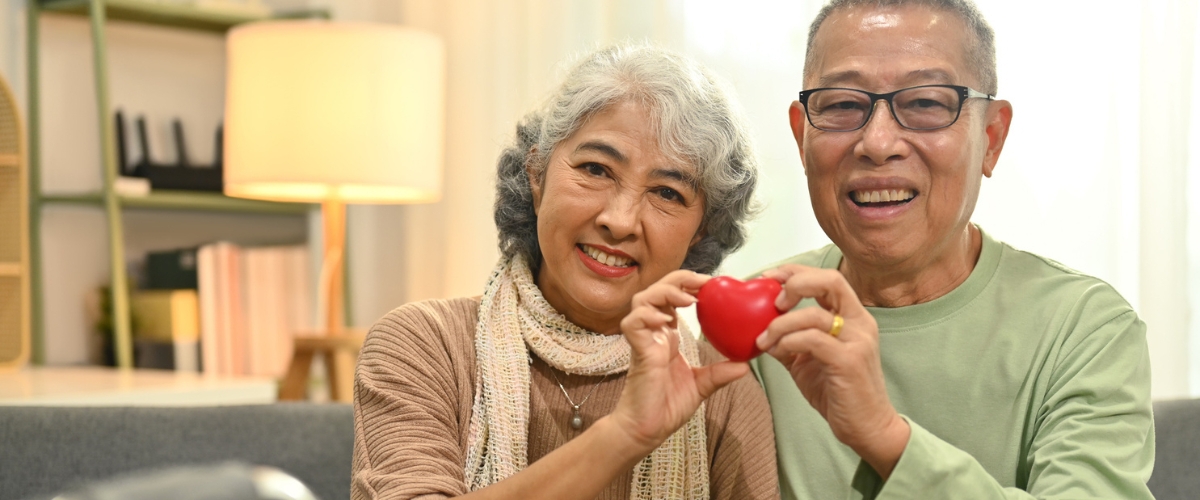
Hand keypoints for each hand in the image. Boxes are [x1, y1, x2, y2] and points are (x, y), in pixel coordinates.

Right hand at [612, 270, 749, 452]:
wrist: (648, 429)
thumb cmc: (666, 407)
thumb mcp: (702, 386)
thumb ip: (720, 373)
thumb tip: (744, 365)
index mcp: (667, 336)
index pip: (673, 298)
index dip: (689, 286)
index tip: (712, 285)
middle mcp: (654, 333)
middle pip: (658, 290)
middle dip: (679, 280)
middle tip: (704, 282)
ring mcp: (643, 340)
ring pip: (643, 299)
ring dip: (665, 292)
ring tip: (688, 299)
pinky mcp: (636, 351)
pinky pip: (633, 323)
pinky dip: (647, 315)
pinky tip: (665, 319)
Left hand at [755, 264, 909, 478]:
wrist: (867, 427)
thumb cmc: (839, 392)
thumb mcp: (807, 361)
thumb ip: (788, 341)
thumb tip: (759, 329)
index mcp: (852, 317)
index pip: (826, 278)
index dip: (795, 272)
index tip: (768, 277)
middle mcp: (859, 323)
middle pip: (830, 280)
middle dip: (795, 282)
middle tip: (772, 300)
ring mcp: (857, 341)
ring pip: (814, 314)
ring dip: (780, 323)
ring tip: (763, 339)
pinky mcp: (849, 361)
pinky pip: (813, 340)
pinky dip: (789, 341)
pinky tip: (777, 351)